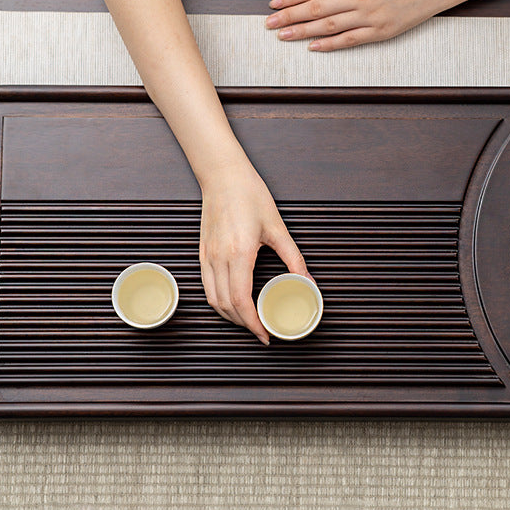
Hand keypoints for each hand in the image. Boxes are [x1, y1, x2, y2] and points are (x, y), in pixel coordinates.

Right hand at [199, 162, 309, 344]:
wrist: (223, 176)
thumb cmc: (249, 195)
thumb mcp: (278, 228)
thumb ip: (294, 258)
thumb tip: (307, 281)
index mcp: (239, 253)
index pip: (242, 300)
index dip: (253, 323)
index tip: (265, 334)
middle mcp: (219, 258)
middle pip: (226, 306)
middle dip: (244, 325)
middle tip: (261, 331)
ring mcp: (207, 256)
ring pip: (213, 300)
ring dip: (230, 317)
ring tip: (248, 321)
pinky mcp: (202, 253)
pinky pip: (206, 286)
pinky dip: (218, 302)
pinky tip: (231, 305)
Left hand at [266, 0, 458, 51]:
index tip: (275, 4)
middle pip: (315, 9)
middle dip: (289, 17)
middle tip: (270, 25)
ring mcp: (370, 16)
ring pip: (328, 27)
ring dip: (303, 32)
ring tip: (284, 37)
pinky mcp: (381, 32)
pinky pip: (350, 40)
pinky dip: (330, 45)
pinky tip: (314, 46)